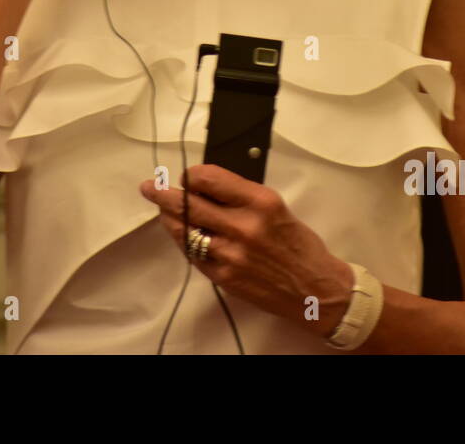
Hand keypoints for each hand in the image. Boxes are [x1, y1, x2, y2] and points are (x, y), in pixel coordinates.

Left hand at [138, 164, 353, 337]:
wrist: (315, 289)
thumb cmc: (299, 245)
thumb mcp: (276, 207)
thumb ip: (242, 195)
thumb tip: (208, 184)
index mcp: (260, 202)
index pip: (210, 178)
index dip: (192, 175)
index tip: (187, 176)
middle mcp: (243, 226)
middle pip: (190, 203)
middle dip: (164, 193)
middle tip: (149, 187)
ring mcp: (231, 254)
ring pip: (185, 230)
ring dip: (169, 218)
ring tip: (161, 210)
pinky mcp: (223, 276)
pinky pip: (193, 254)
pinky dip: (184, 241)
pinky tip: (181, 234)